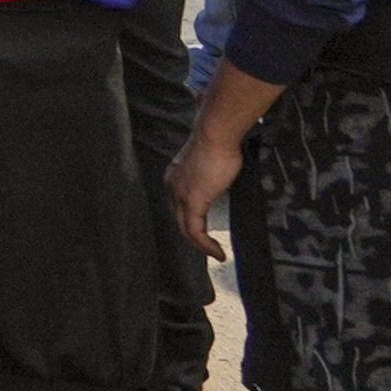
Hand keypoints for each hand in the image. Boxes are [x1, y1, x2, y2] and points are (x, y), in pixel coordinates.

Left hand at [169, 129, 243, 263]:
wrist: (216, 135)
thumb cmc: (219, 144)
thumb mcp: (210, 164)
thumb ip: (208, 175)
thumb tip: (218, 179)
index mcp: (174, 176)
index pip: (177, 207)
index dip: (188, 222)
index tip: (204, 234)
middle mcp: (172, 187)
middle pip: (178, 220)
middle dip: (193, 238)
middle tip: (210, 249)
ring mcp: (180, 194)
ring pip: (185, 229)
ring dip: (201, 246)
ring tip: (216, 254)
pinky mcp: (192, 201)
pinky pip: (194, 231)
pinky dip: (205, 245)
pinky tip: (217, 253)